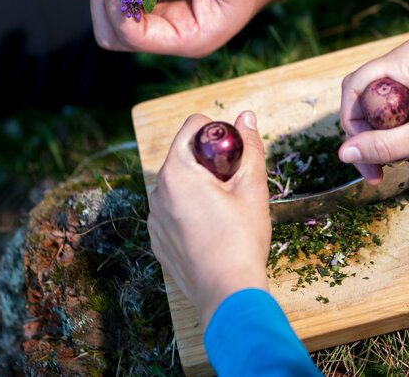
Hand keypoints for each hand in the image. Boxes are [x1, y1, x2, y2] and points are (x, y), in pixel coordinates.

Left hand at [148, 111, 270, 325]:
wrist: (227, 292)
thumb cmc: (241, 240)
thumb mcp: (253, 188)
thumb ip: (250, 147)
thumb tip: (245, 117)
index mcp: (177, 173)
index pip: (193, 126)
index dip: (219, 134)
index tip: (235, 157)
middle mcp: (158, 192)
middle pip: (186, 157)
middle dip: (211, 163)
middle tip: (235, 187)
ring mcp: (154, 218)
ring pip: (180, 185)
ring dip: (201, 187)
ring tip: (226, 212)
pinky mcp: (158, 239)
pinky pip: (174, 211)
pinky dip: (191, 211)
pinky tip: (213, 231)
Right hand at [339, 40, 408, 182]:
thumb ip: (383, 146)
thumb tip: (343, 154)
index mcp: (406, 58)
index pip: (355, 86)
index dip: (350, 122)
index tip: (357, 154)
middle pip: (367, 97)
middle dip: (367, 135)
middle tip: (375, 170)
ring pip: (384, 106)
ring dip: (385, 136)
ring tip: (400, 162)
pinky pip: (402, 106)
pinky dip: (402, 130)